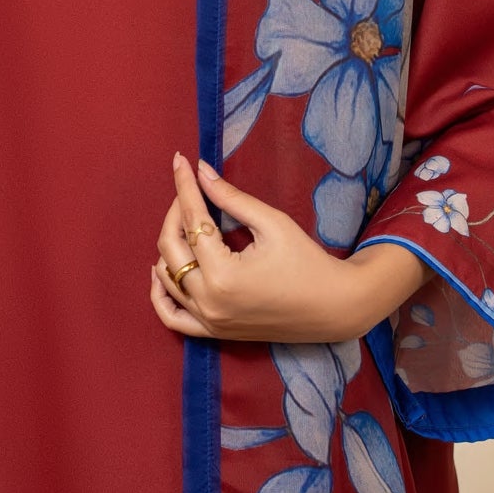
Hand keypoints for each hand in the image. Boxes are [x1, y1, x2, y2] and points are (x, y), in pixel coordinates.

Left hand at [150, 152, 430, 345]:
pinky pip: (173, 318)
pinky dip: (160, 295)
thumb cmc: (307, 262)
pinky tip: (160, 270)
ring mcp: (209, 321)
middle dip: (175, 211)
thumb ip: (230, 198)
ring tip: (181, 219)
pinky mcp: (214, 332)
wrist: (333, 307)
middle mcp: (209, 301)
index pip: (192, 221)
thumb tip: (201, 170)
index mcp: (223, 275)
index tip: (179, 160)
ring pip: (166, 279)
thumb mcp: (272, 223)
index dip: (185, 186)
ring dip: (168, 246)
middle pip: (171, 248)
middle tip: (188, 188)